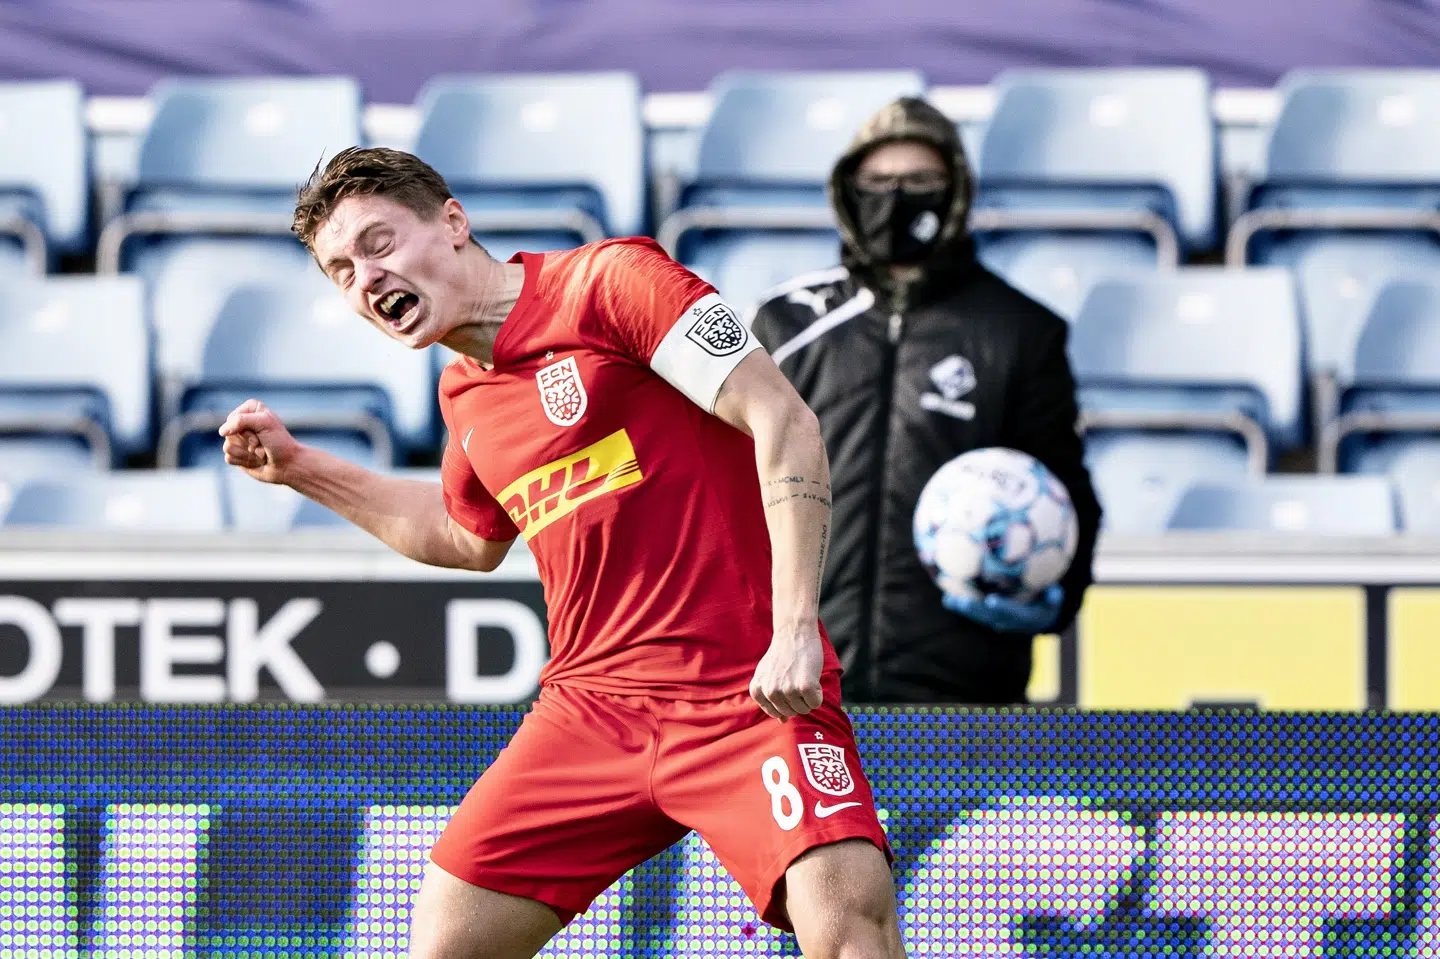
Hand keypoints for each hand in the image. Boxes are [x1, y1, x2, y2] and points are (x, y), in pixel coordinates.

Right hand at [219, 399, 300, 484]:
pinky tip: (256, 461)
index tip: (260, 434)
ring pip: (227, 447)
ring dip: (247, 453)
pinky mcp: (238, 455)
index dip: (245, 430)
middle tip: (262, 444)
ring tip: (261, 453)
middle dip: (247, 442)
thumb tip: (221, 432)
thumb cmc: (279, 442)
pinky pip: (229, 458)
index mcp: (250, 410)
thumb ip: (240, 421)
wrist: (288, 465)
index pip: (232, 419)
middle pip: (228, 434)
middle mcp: (243, 423)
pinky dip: (245, 461)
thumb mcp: (264, 423)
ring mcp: (239, 440)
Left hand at [749, 622, 824, 721]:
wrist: (794, 633)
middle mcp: (770, 692)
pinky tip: (812, 678)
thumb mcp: (767, 675)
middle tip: (797, 679)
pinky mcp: (804, 687)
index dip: (786, 701)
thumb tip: (782, 721)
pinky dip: (818, 694)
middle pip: (792, 713)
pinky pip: (816, 703)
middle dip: (798, 700)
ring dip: (808, 697)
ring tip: (803, 676)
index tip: (787, 684)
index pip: (776, 713)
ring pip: (804, 710)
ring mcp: (787, 690)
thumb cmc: (782, 655)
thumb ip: (769, 699)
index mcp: (758, 691)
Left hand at [944, 584, 1063, 633]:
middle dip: (974, 609)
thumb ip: (1054, 598)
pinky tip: (947, 598)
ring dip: (963, 609)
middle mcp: (1007, 622)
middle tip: (961, 600)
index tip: (991, 600)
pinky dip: (961, 607)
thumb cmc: (1047, 604)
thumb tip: (1055, 592)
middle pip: (988, 616)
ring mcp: (996, 621)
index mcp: (1023, 618)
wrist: (1038, 621)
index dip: (1001, 607)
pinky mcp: (987, 617)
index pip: (1011, 613)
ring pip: (977, 616)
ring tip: (948, 600)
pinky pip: (973, 613)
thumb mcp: (1055, 602)